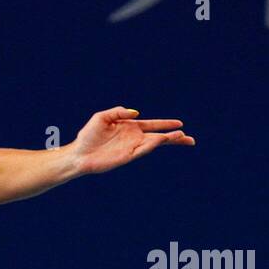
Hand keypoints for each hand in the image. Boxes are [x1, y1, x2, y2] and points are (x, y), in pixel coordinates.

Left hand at [70, 106, 193, 174]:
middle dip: (174, 138)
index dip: (166, 124)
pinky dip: (151, 145)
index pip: (153, 125)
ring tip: (181, 137)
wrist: (78, 154)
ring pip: (154, 144)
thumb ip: (119, 111)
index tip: (180, 124)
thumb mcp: (102, 117)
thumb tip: (137, 112)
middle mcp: (133, 138)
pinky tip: (160, 140)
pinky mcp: (126, 157)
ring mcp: (131, 148)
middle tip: (189, 139)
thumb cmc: (88, 136)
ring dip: (167, 140)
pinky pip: (142, 150)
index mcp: (130, 127)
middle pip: (159, 137)